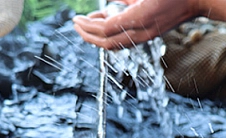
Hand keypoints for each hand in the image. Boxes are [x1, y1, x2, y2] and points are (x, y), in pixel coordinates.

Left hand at [72, 0, 199, 49]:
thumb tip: (105, 0)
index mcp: (140, 18)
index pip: (106, 29)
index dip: (88, 26)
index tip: (76, 18)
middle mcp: (142, 32)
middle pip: (108, 43)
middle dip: (88, 35)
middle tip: (77, 24)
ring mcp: (146, 36)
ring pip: (115, 45)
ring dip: (98, 37)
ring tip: (88, 23)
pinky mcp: (149, 35)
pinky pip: (124, 41)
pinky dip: (110, 35)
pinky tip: (106, 21)